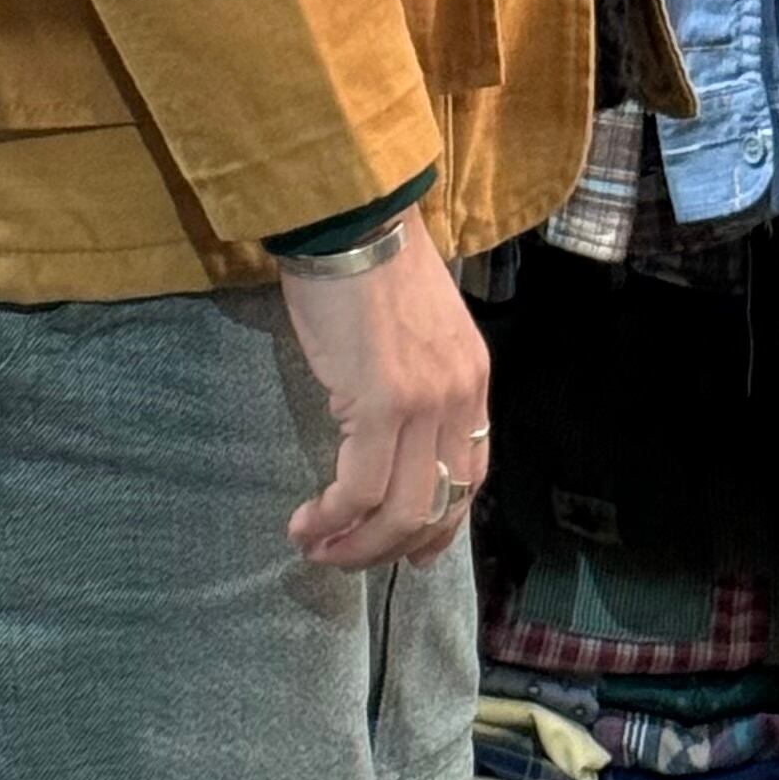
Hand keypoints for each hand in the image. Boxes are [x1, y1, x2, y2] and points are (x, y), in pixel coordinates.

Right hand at [281, 215, 494, 571]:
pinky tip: (306, 522)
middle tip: (343, 558)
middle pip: (439, 506)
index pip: (472, 475)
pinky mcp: (380, 402)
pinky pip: (360, 486)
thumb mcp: (417, 331)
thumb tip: (392, 432)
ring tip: (317, 548)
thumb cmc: (370, 267)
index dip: (442, 525)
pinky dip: (332, 516)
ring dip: (357, 543)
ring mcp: (424, 404)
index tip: (411, 553)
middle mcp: (460, 398)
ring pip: (402, 510)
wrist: (352, 221)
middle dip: (389, 547)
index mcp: (472, 381)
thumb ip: (420, 382)